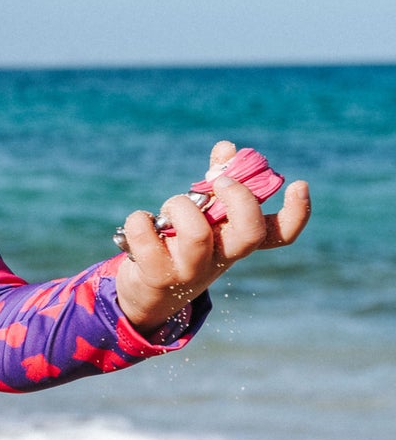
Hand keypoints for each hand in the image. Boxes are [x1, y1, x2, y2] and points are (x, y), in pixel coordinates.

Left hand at [114, 137, 311, 333]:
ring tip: (171, 208)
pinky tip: (142, 224)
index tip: (299, 185)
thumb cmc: (179, 242)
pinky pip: (147, 235)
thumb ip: (215, 182)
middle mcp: (221, 257)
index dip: (296, 213)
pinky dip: (140, 220)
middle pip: (248, 233)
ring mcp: (191, 270)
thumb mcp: (201, 215)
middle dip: (238, 198)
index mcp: (236, 241)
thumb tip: (226, 148)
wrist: (149, 292)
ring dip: (181, 206)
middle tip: (220, 182)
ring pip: (197, 234)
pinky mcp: (158, 276)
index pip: (279, 234)